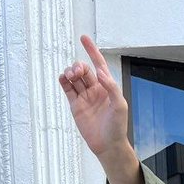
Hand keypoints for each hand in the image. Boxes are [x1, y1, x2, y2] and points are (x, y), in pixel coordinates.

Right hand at [58, 35, 129, 161]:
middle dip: (79, 66)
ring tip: (71, 76)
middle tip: (78, 71)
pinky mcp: (75, 105)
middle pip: (84, 69)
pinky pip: (67, 88)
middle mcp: (95, 89)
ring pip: (74, 77)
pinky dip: (63, 80)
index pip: (99, 64)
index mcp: (107, 87)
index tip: (83, 38)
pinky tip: (63, 78)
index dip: (92, 51)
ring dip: (71, 72)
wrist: (108, 145)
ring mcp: (84, 96)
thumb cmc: (118, 126)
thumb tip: (100, 73)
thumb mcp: (120, 105)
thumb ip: (112, 87)